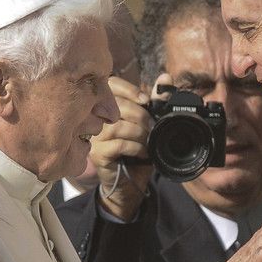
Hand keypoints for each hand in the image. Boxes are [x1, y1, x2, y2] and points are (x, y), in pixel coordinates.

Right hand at [91, 76, 154, 219]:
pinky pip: (118, 144)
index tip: (145, 100)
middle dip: (141, 115)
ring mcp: (95, 137)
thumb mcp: (149, 123)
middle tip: (153, 127)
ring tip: (149, 141)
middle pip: (117, 105)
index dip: (129, 89)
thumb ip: (155, 100)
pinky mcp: (98, 154)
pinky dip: (136, 147)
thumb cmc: (137, 150)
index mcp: (108, 106)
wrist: (130, 183)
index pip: (111, 84)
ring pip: (118, 125)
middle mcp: (97, 118)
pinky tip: (144, 152)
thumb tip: (166, 78)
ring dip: (140, 133)